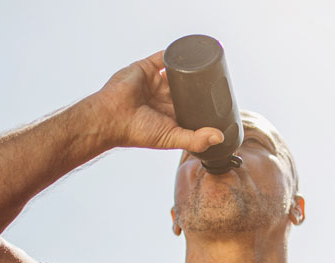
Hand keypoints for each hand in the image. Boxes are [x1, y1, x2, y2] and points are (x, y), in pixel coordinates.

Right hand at [91, 51, 223, 152]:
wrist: (111, 116)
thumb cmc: (138, 131)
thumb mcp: (172, 137)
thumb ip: (195, 140)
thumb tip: (220, 137)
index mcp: (170, 114)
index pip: (192, 105)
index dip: (205, 102)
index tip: (222, 98)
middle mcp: (163, 97)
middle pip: (187, 87)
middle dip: (200, 83)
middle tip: (218, 78)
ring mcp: (154, 82)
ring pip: (177, 71)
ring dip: (190, 67)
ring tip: (207, 63)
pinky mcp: (145, 68)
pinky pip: (163, 57)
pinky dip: (175, 53)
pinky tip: (189, 51)